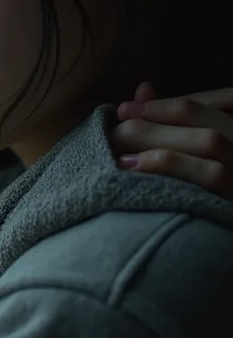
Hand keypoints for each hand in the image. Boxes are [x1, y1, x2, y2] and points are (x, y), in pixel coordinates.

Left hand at [110, 81, 232, 197]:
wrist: (229, 249)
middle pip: (201, 117)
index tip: (125, 108)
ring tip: (120, 150)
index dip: (164, 104)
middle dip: (155, 117)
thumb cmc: (218, 187)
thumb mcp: (208, 146)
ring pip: (208, 141)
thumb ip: (180, 118)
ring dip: (159, 138)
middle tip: (116, 125)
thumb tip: (143, 88)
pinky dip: (173, 164)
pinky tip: (138, 168)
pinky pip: (212, 174)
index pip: (207, 102)